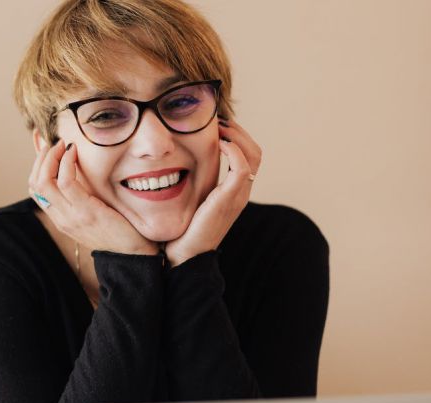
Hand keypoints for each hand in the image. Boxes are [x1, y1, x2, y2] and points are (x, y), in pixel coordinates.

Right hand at [28, 139, 158, 255]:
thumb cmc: (119, 229)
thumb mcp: (94, 211)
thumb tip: (78, 170)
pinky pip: (66, 182)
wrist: (135, 253)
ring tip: (63, 145)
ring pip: (44, 181)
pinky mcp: (86, 212)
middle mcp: (61, 218)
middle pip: (34, 183)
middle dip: (41, 158)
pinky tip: (74, 152)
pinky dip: (67, 162)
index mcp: (61, 218)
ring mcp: (71, 216)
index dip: (37, 165)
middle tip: (54, 143)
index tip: (48, 148)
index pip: (35, 189)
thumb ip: (83, 195)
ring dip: (51, 157)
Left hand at [164, 118, 262, 266]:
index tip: (216, 123)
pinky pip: (242, 167)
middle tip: (217, 119)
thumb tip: (174, 161)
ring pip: (253, 154)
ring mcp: (238, 196)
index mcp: (233, 191)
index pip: (248, 154)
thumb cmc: (182, 228)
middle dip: (238, 130)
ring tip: (219, 126)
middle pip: (256, 150)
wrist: (184, 255)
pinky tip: (218, 142)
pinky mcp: (230, 199)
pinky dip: (234, 150)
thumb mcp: (189, 199)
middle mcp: (240, 192)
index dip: (236, 135)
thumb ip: (192, 182)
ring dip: (237, 135)